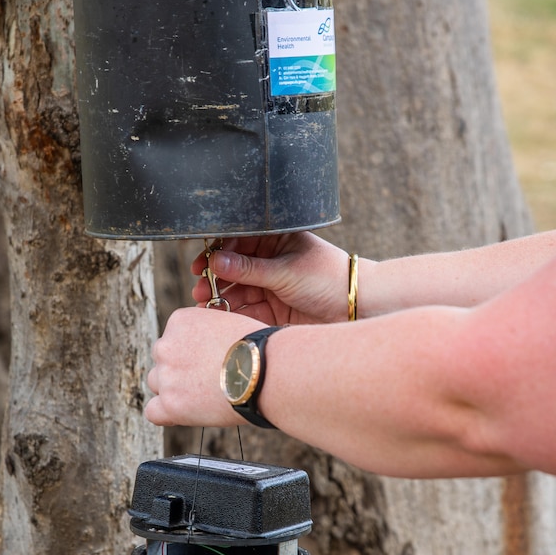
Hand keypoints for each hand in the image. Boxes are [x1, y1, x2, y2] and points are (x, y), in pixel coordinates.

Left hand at [145, 306, 267, 427]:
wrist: (266, 371)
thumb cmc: (260, 349)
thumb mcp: (230, 325)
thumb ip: (210, 335)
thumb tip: (209, 351)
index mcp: (180, 321)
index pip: (173, 338)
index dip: (190, 353)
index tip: (206, 363)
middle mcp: (166, 346)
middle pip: (163, 360)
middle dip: (180, 370)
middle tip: (206, 380)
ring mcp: (167, 375)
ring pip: (158, 384)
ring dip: (175, 390)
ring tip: (204, 396)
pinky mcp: (171, 404)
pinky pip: (153, 412)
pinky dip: (168, 414)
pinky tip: (186, 414)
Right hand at [190, 231, 349, 324]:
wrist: (356, 307)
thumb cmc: (328, 278)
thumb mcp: (285, 271)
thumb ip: (249, 269)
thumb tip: (215, 262)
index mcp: (276, 239)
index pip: (239, 241)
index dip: (217, 252)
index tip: (201, 264)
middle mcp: (272, 259)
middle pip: (234, 267)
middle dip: (215, 278)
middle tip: (199, 289)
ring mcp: (272, 284)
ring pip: (238, 289)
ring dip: (221, 296)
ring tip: (205, 304)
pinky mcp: (273, 308)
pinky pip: (247, 309)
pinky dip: (233, 312)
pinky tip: (219, 316)